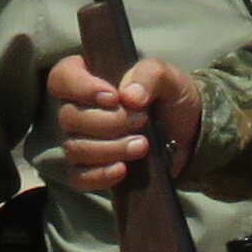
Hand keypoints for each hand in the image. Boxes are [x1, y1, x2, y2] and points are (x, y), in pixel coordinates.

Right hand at [45, 53, 199, 192]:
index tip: (114, 97)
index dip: (82, 88)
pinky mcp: (91, 168)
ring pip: (74, 148)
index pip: (61, 78)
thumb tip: (130, 97)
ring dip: (110, 149)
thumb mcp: (168, 77)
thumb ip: (149, 74)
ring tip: (142, 145)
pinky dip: (99, 174)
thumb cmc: (171, 97)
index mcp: (89, 77)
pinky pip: (78, 177)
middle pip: (69, 117)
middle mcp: (79, 108)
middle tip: (141, 121)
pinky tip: (123, 169)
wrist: (190, 134)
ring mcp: (82, 140)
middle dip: (108, 122)